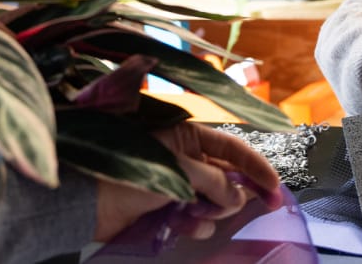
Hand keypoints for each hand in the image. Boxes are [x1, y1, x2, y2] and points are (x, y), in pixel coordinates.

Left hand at [93, 121, 282, 240]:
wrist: (86, 203)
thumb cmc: (128, 172)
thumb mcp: (177, 169)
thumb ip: (214, 181)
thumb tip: (238, 196)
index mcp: (189, 137)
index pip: (233, 148)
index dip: (257, 166)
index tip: (275, 188)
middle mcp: (187, 159)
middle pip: (228, 178)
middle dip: (233, 195)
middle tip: (233, 207)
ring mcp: (179, 186)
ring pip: (215, 203)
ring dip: (211, 212)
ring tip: (193, 216)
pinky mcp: (169, 210)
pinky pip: (196, 220)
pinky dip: (194, 224)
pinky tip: (181, 225)